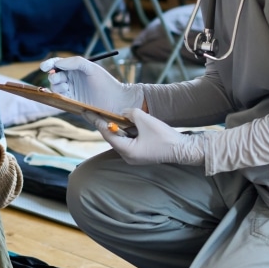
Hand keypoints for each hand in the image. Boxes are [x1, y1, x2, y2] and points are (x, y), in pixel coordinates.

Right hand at [40, 56, 144, 113]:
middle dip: (53, 76)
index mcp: (75, 68)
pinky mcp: (71, 102)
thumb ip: (75, 62)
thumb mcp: (91, 67)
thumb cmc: (105, 82)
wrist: (115, 101)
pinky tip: (64, 93)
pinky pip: (59, 98)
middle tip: (58, 78)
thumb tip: (57, 64)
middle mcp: (71, 79)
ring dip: (56, 86)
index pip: (58, 64)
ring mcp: (71, 91)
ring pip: (55, 87)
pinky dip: (58, 95)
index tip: (44, 67)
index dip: (49, 64)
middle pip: (54, 76)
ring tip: (66, 87)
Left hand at [87, 108, 205, 165]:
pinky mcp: (139, 153)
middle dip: (105, 123)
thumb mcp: (145, 120)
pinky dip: (125, 131)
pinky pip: (128, 141)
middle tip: (93, 111)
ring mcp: (133, 156)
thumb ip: (130, 114)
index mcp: (127, 151)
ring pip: (120, 138)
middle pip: (112, 137)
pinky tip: (124, 122)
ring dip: (116, 127)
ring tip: (107, 114)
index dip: (96, 121)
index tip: (86, 112)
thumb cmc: (165, 137)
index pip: (107, 134)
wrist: (182, 150)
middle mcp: (127, 156)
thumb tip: (122, 113)